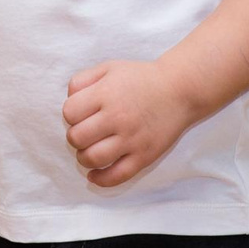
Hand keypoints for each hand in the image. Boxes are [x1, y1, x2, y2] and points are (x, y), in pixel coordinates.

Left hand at [63, 59, 197, 187]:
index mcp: (106, 94)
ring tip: (89, 151)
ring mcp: (131, 139)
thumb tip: (68, 100)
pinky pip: (116, 176)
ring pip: (93, 158)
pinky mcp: (144, 156)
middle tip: (86, 133)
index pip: (70, 112)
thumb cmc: (141, 78)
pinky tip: (94, 175)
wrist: (179, 90)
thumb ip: (82, 80)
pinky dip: (100, 179)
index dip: (71, 114)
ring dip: (84, 157)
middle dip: (75, 136)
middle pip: (77, 137)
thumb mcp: (109, 68)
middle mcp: (117, 117)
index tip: (81, 114)